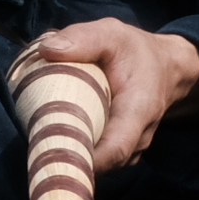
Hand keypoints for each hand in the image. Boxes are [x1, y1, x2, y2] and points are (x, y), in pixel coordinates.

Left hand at [30, 17, 198, 172]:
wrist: (165, 69)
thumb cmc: (136, 52)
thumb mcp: (113, 35)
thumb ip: (83, 39)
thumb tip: (45, 50)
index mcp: (138, 111)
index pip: (115, 149)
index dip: (85, 161)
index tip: (54, 158)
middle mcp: (137, 139)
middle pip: (100, 164)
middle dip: (67, 160)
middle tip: (34, 146)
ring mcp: (127, 150)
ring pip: (95, 163)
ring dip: (68, 154)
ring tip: (40, 138)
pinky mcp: (116, 152)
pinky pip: (94, 158)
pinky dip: (73, 149)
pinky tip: (53, 135)